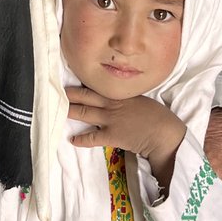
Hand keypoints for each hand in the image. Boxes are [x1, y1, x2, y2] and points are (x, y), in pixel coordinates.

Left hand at [67, 86, 184, 189]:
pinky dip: (81, 139)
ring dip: (71, 111)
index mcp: (120, 94)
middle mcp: (112, 103)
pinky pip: (92, 137)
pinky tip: (72, 140)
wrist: (163, 133)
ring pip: (85, 113)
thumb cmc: (156, 116)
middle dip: (70, 94)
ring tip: (60, 109)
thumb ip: (126, 97)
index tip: (70, 81)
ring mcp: (111, 119)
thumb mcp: (140, 99)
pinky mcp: (112, 135)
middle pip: (86, 96)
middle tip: (57, 92)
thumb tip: (116, 98)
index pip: (96, 86)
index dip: (82, 84)